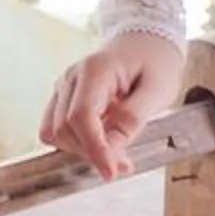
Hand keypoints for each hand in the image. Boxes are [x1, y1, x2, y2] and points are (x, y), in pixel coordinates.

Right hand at [41, 31, 184, 179]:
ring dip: (83, 150)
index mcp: (95, 70)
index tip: (111, 172)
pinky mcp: (63, 99)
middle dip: (92, 153)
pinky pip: (56, 129)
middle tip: (125, 165)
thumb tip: (110, 150)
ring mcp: (64, 88)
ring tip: (117, 154)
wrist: (145, 42)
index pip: (81, 116)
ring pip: (56, 132)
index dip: (93, 148)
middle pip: (65, 128)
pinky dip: (76, 143)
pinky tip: (101, 142)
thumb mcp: (157, 90)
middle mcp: (71, 78)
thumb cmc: (154, 62)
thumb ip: (132, 119)